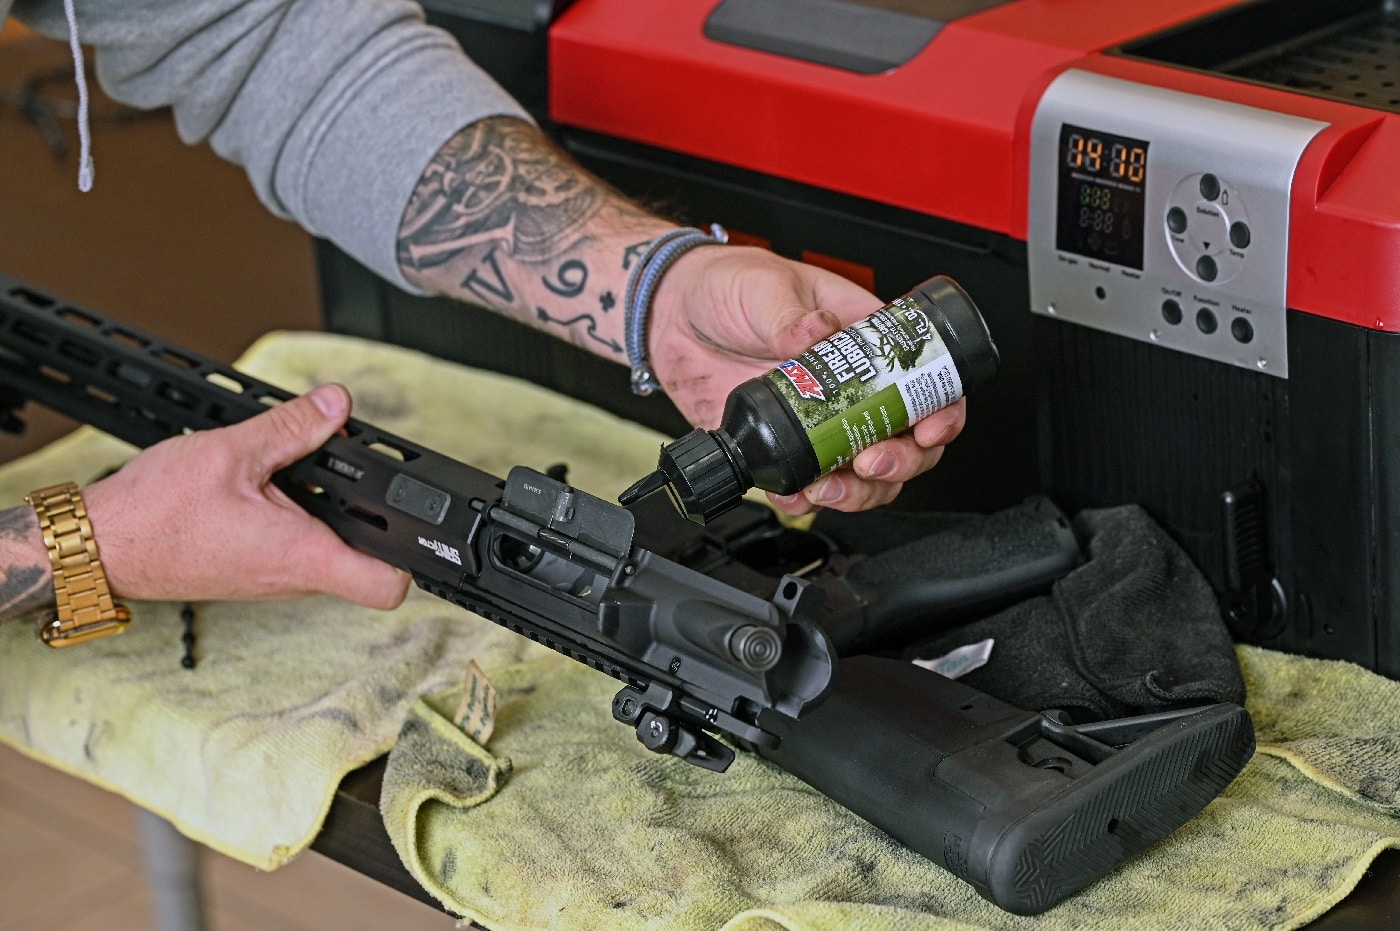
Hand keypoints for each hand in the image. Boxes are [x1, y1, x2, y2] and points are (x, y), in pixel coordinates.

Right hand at [83, 384, 410, 608]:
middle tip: (351, 473)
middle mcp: (294, 579)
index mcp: (302, 556)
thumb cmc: (154, 514)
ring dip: (328, 512)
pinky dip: (297, 517)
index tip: (410, 520)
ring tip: (306, 473)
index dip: (411, 555)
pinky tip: (275, 486)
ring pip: (328, 550)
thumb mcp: (233, 452)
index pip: (388, 586)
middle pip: (364, 559)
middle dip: (366, 514)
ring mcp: (274, 580)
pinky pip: (296, 547)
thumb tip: (336, 405)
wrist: (98, 546)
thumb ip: (293, 428)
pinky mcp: (254, 571)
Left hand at [647, 245, 966, 516]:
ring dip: (859, 491)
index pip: (924, 382)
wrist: (670, 316)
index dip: (940, 412)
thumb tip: (815, 338)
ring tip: (831, 487)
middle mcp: (852, 387)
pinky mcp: (783, 445)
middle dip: (899, 462)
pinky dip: (807, 498)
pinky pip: (810, 483)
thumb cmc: (727, 286)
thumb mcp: (765, 286)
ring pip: (866, 474)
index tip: (926, 429)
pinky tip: (795, 493)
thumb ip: (791, 314)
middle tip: (870, 461)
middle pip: (906, 440)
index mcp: (863, 341)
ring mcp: (820, 421)